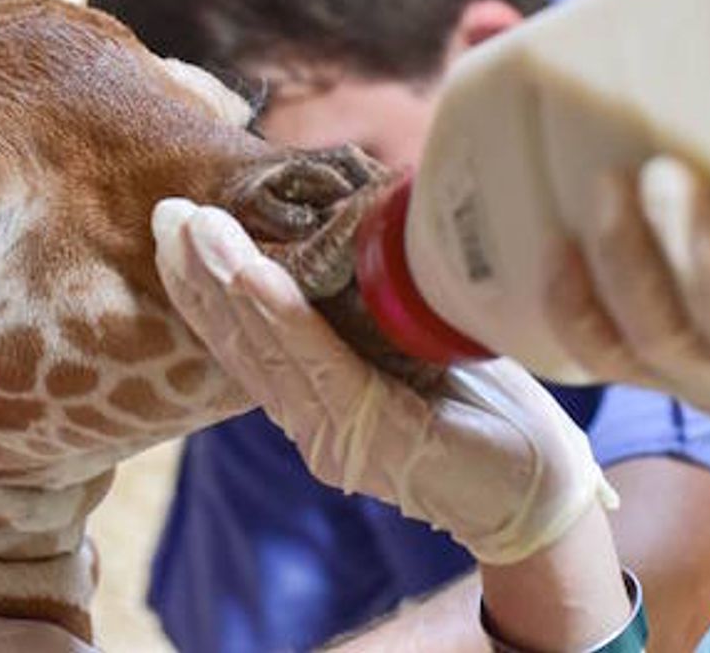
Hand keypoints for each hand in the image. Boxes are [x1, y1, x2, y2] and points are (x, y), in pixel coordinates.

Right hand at [152, 198, 615, 564]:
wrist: (541, 495)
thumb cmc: (485, 413)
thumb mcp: (416, 354)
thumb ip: (372, 319)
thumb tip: (347, 245)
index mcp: (318, 405)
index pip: (246, 342)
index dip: (205, 289)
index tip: (177, 230)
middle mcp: (314, 424)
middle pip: (240, 342)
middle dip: (198, 275)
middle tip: (167, 213)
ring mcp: (337, 435)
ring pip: (267, 349)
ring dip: (225, 283)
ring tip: (194, 229)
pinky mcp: (375, 437)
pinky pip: (319, 367)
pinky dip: (281, 318)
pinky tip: (251, 276)